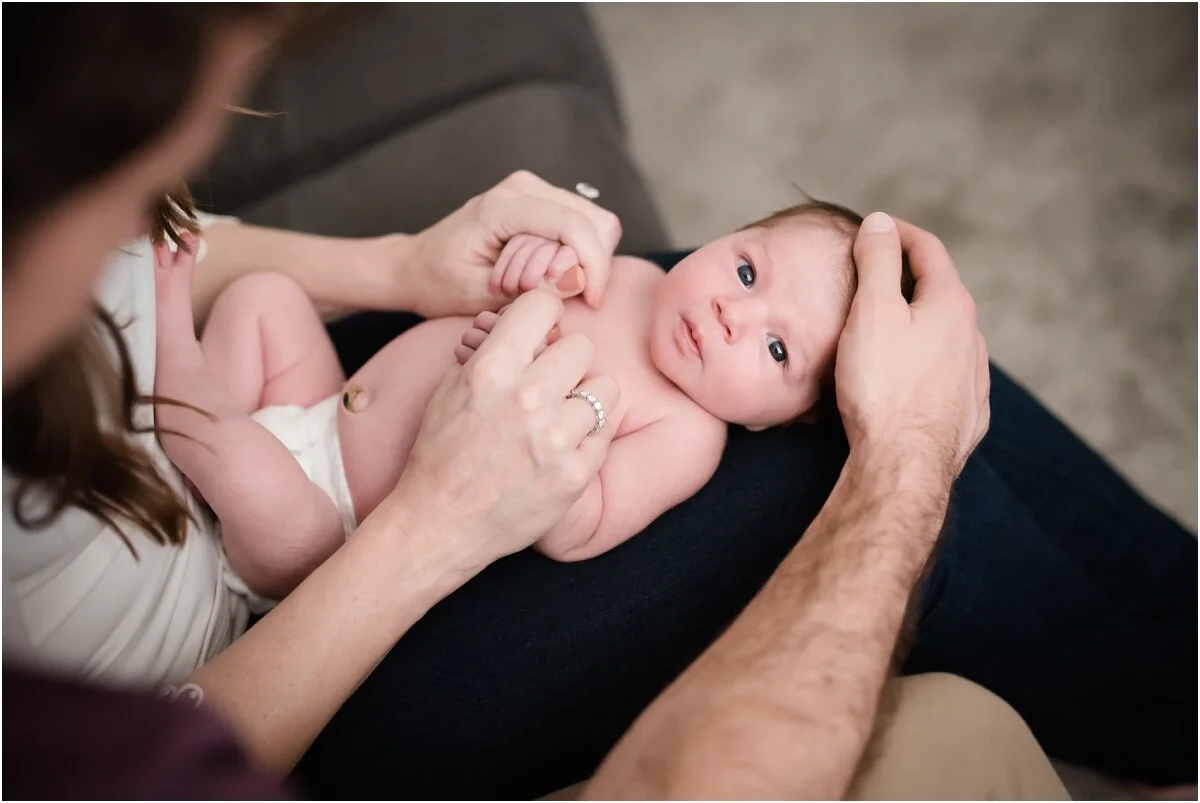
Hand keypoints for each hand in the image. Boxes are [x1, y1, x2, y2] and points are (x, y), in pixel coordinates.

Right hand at [389, 289, 619, 573]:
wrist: (441, 522)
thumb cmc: (444, 451)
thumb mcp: (454, 387)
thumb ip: (497, 350)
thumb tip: (537, 317)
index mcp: (491, 369)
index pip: (544, 304)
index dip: (545, 315)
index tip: (543, 332)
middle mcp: (527, 398)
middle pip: (582, 346)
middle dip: (566, 362)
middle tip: (550, 384)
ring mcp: (555, 438)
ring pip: (605, 388)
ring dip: (585, 399)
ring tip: (559, 417)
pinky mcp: (576, 473)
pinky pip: (605, 432)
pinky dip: (587, 438)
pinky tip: (561, 449)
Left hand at [394, 171, 621, 317]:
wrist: (416, 265)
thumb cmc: (438, 281)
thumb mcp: (477, 294)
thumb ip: (528, 289)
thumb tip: (574, 281)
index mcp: (503, 206)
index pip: (574, 225)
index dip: (594, 265)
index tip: (592, 301)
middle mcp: (524, 187)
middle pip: (595, 222)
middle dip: (586, 265)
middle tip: (549, 292)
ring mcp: (534, 189)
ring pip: (596, 224)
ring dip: (579, 260)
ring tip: (537, 282)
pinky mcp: (541, 200)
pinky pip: (582, 227)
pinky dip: (574, 255)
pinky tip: (541, 272)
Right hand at [835, 213, 989, 481]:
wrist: (903, 464)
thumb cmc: (883, 387)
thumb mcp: (872, 311)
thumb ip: (877, 261)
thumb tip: (880, 222)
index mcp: (951, 305)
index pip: (929, 249)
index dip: (898, 233)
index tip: (874, 228)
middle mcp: (971, 338)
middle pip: (941, 292)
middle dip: (909, 278)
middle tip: (875, 275)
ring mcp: (973, 379)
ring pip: (948, 337)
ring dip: (921, 323)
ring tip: (890, 327)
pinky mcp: (966, 415)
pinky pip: (949, 377)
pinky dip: (929, 363)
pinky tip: (913, 376)